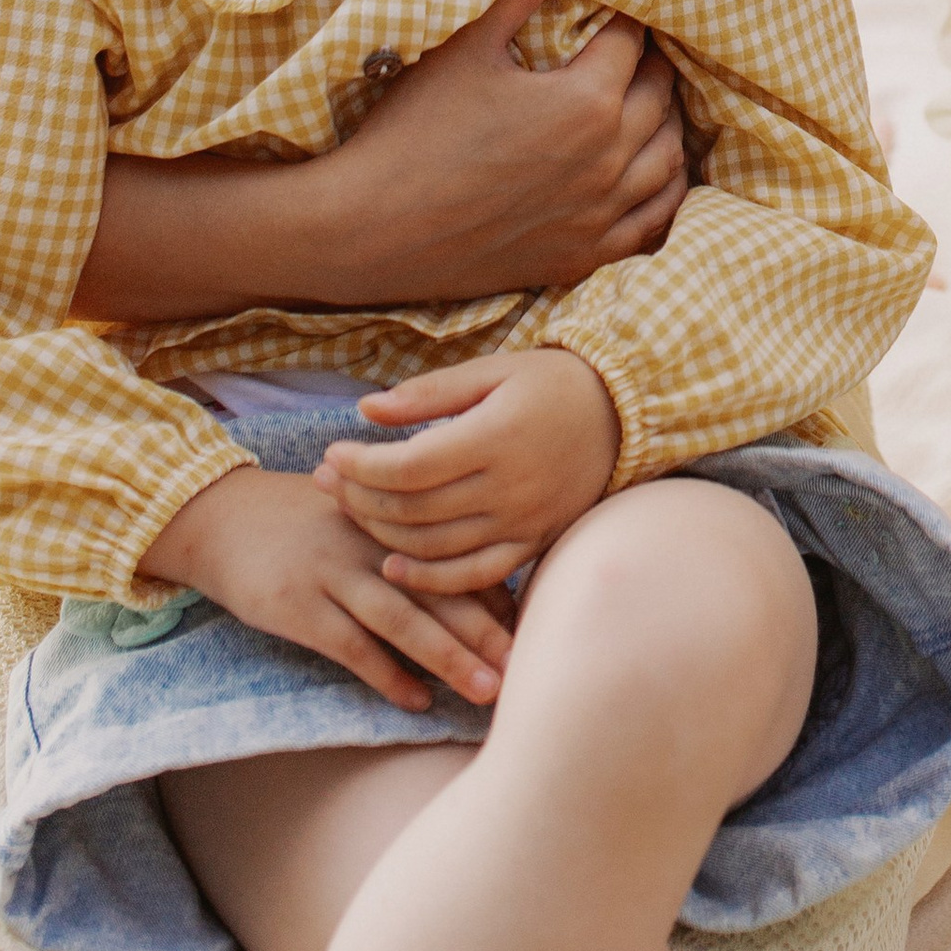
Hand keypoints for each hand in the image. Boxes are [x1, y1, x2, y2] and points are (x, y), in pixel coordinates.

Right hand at [141, 464, 513, 712]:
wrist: (222, 517)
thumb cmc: (305, 524)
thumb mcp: (360, 520)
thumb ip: (410, 546)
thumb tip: (478, 591)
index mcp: (393, 519)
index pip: (457, 556)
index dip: (499, 596)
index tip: (540, 631)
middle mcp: (370, 543)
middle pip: (440, 588)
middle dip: (488, 630)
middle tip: (530, 666)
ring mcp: (333, 573)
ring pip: (402, 619)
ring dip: (447, 657)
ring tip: (486, 691)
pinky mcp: (299, 606)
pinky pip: (351, 646)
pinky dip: (386, 674)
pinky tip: (416, 702)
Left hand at [318, 349, 621, 594]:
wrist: (623, 414)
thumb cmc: (551, 383)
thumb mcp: (492, 370)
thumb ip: (429, 393)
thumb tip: (366, 410)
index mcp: (496, 436)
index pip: (408, 467)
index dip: (360, 467)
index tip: (330, 455)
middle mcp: (509, 487)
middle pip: (414, 509)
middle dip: (359, 497)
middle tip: (326, 482)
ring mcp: (523, 522)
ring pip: (434, 547)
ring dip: (382, 534)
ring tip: (351, 511)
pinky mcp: (533, 544)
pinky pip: (474, 576)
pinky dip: (430, 579)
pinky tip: (394, 566)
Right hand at [329, 0, 686, 298]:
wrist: (372, 228)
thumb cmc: (415, 131)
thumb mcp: (466, 47)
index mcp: (587, 100)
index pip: (631, 43)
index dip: (625, 21)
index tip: (616, 13)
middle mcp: (608, 158)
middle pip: (659, 96)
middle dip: (653, 66)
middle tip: (636, 52)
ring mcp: (599, 214)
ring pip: (668, 160)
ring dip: (668, 124)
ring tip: (654, 105)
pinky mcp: (582, 257)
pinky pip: (651, 222)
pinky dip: (665, 192)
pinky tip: (656, 175)